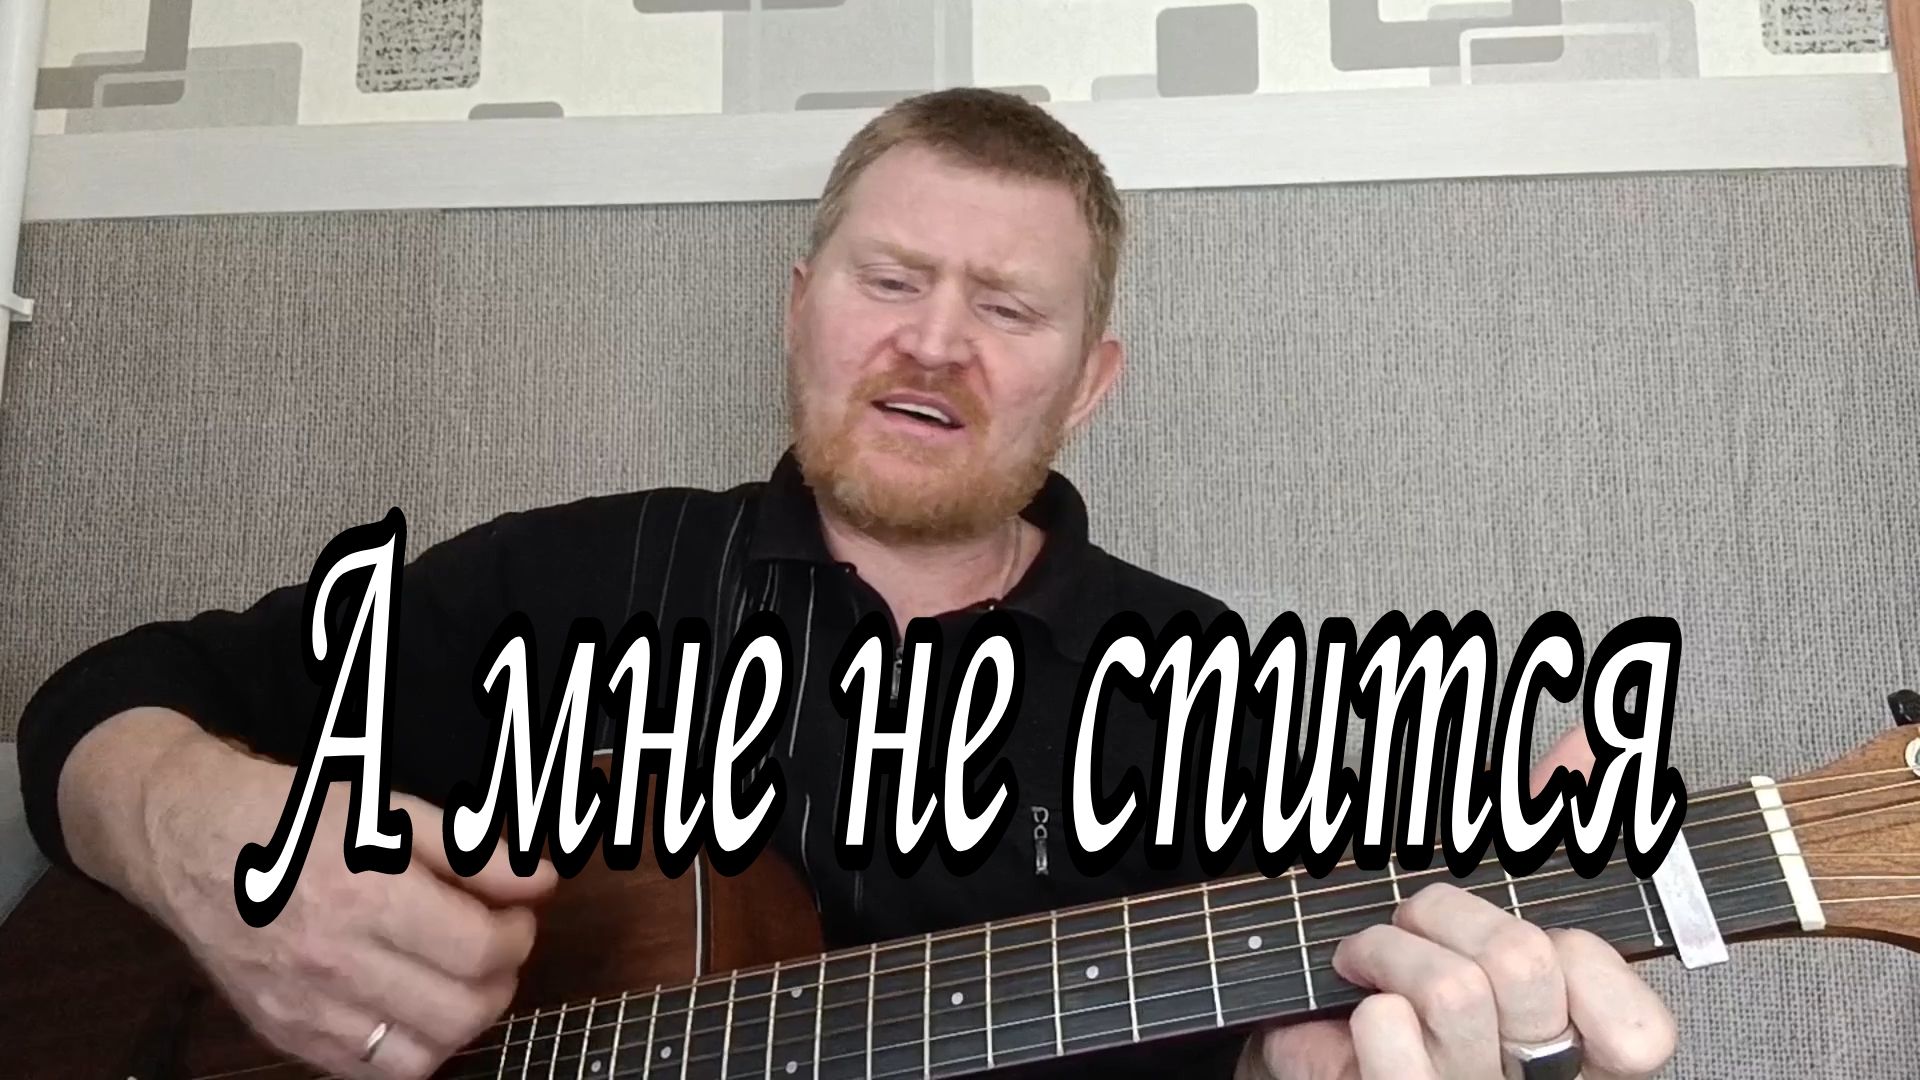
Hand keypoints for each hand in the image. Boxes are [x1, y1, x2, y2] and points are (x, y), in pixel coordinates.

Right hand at [60, 708, 557, 1079]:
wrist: (184, 838)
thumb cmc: (290, 813)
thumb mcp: (386, 809)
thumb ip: (471, 852)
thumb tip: (540, 882)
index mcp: (364, 894)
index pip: (480, 950)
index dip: (519, 932)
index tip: (519, 911)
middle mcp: (332, 962)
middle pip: (462, 1012)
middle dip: (501, 978)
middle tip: (495, 943)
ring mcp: (303, 1007)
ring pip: (423, 1058)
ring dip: (461, 1021)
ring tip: (458, 978)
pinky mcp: (282, 1033)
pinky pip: (368, 1073)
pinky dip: (406, 1048)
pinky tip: (409, 1003)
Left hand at [1238, 725, 1676, 1079]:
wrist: (1307, 1045)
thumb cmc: (1408, 975)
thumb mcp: (1483, 900)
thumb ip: (1543, 825)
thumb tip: (1587, 747)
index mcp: (1578, 1054)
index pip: (1639, 1032)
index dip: (1581, 962)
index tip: (1532, 944)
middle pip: (1526, 968)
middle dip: (1448, 914)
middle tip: (1409, 920)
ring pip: (1457, 992)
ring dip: (1391, 948)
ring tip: (1367, 956)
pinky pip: (1388, 1029)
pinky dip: (1361, 994)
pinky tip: (1351, 1004)